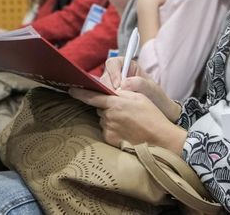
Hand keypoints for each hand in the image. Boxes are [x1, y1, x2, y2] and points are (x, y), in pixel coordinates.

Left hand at [69, 88, 186, 154]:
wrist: (159, 138)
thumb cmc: (151, 116)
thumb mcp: (139, 97)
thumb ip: (122, 93)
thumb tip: (110, 93)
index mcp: (115, 103)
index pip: (93, 97)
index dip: (81, 93)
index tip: (71, 90)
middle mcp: (109, 116)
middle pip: (100, 109)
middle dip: (108, 108)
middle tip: (123, 110)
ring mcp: (109, 129)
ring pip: (104, 120)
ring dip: (111, 119)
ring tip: (128, 122)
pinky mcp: (110, 140)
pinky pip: (107, 131)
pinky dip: (113, 129)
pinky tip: (126, 131)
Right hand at [99, 57, 180, 121]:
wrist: (160, 113)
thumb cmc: (157, 98)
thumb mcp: (151, 88)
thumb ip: (139, 83)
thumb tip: (123, 84)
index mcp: (127, 66)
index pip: (112, 63)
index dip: (112, 73)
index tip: (118, 85)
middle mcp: (117, 75)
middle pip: (104, 77)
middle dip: (106, 87)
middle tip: (114, 98)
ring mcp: (112, 88)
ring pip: (100, 89)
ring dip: (105, 97)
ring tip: (115, 106)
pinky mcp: (110, 100)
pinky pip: (102, 100)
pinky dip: (105, 104)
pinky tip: (112, 110)